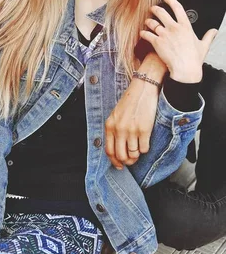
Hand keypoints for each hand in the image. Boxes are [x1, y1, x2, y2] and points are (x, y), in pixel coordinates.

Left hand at [105, 52, 164, 168]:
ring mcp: (131, 130)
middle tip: (131, 160)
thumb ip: (114, 130)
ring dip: (136, 156)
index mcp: (110, 125)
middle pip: (120, 156)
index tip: (119, 165)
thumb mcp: (116, 115)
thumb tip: (117, 148)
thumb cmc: (130, 101)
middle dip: (126, 161)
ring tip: (138, 150)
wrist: (143, 88)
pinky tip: (145, 142)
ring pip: (133, 154)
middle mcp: (119, 129)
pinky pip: (144, 149)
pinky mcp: (144, 130)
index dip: (114, 161)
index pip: (109, 150)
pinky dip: (145, 149)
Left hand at [140, 0, 216, 82]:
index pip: (177, 7)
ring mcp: (164, 34)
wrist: (185, 70)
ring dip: (148, 21)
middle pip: (161, 12)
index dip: (170, 0)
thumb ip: (208, 36)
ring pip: (152, 23)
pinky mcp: (157, 42)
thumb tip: (214, 31)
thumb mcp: (204, 45)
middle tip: (153, 8)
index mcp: (185, 26)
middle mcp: (174, 28)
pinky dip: (143, 33)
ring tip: (147, 21)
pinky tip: (142, 33)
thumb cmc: (194, 59)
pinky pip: (146, 34)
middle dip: (155, 9)